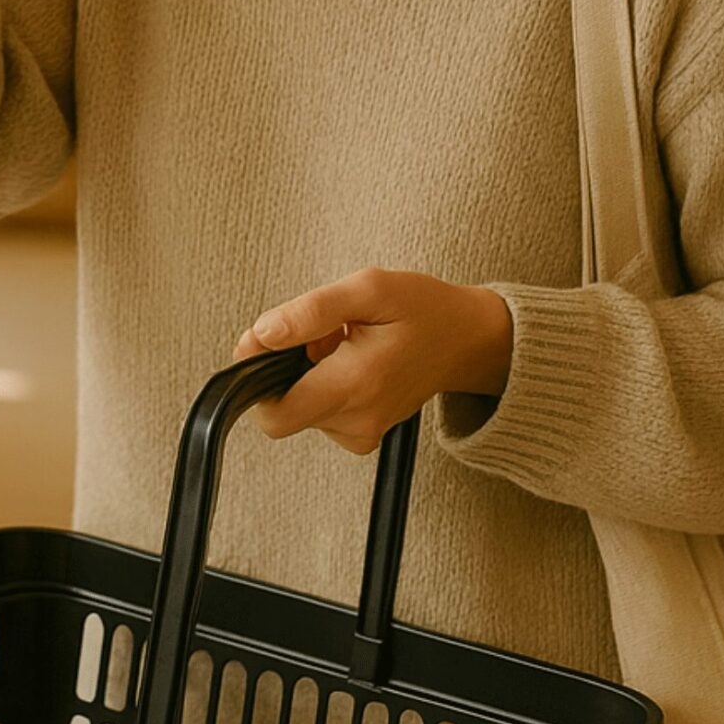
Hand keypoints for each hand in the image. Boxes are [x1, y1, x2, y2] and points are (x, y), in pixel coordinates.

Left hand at [231, 269, 514, 455]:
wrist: (467, 339)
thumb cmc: (421, 308)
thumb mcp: (368, 289)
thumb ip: (310, 312)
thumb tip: (262, 334)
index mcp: (355, 385)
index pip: (275, 416)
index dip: (256, 377)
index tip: (267, 339)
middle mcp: (358, 420)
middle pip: (283, 409)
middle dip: (285, 369)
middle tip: (321, 334)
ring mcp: (363, 432)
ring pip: (301, 407)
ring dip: (308, 372)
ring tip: (345, 341)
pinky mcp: (364, 434)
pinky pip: (320, 412)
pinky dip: (324, 384)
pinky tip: (351, 359)